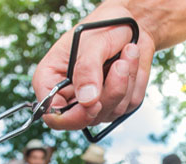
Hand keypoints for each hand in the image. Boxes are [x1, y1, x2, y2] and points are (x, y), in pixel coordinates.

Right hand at [33, 3, 156, 128]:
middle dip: (108, 93)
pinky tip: (130, 61)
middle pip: (84, 118)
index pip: (52, 114)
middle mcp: (69, 96)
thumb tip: (87, 101)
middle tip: (120, 66)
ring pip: (110, 112)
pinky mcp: (116, 103)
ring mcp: (93, 102)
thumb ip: (87, 70)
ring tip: (127, 52)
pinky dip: (134, 82)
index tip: (93, 103)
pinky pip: (128, 105)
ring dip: (125, 82)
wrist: (131, 23)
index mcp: (51, 80)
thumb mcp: (92, 42)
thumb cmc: (104, 26)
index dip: (71, 117)